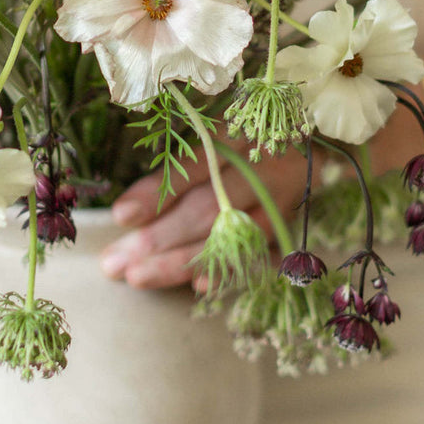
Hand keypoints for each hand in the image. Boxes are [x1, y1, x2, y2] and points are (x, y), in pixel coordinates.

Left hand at [99, 149, 305, 288]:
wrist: (306, 152)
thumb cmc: (242, 146)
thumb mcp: (212, 141)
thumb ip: (176, 172)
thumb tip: (127, 215)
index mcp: (234, 137)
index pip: (192, 167)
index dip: (156, 192)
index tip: (120, 216)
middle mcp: (258, 169)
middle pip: (206, 208)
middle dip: (158, 238)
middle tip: (116, 262)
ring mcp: (276, 202)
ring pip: (226, 238)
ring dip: (179, 262)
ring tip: (137, 277)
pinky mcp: (285, 228)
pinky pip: (255, 257)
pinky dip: (226, 272)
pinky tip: (196, 286)